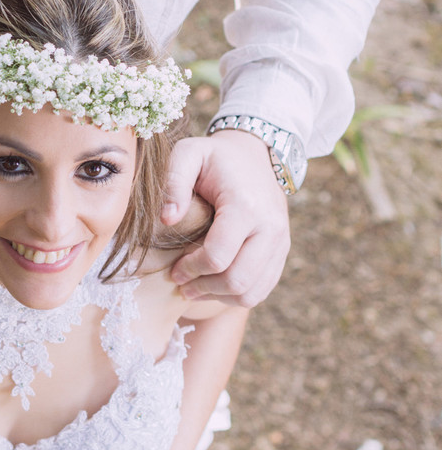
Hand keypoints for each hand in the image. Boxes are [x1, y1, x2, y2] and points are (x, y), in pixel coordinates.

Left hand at [162, 130, 288, 306]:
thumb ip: (173, 182)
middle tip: (181, 284)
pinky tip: (214, 286)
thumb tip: (167, 219)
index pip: (218, 256)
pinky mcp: (282, 251)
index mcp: (245, 206)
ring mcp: (281, 241)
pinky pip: (263, 288)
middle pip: (238, 280)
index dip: (191, 269)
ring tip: (195, 289)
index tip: (173, 271)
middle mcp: (270, 227)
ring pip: (252, 291)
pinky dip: (237, 295)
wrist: (254, 153)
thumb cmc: (215, 157)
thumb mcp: (189, 153)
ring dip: (220, 296)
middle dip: (204, 288)